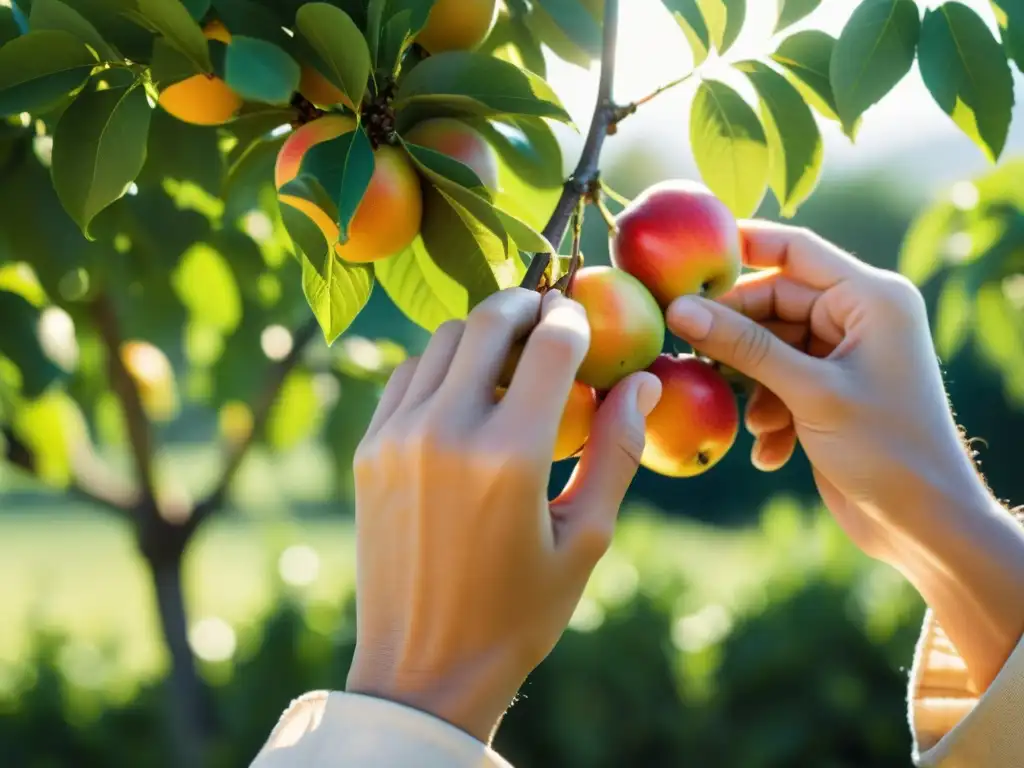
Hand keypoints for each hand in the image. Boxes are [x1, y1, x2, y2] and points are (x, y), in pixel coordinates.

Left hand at [346, 288, 661, 742]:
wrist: (422, 667)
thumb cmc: (519, 612)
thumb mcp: (585, 538)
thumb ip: (617, 450)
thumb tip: (643, 382)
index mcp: (510, 456)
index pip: (549, 344)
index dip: (575, 319)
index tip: (585, 319)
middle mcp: (446, 431)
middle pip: (488, 321)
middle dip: (526, 303)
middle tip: (549, 312)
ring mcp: (397, 437)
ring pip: (441, 340)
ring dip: (482, 332)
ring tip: (510, 355)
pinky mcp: (368, 449)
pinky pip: (405, 375)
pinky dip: (440, 364)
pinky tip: (465, 390)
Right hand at [666, 220, 1023, 689]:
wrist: (923, 524)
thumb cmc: (883, 450)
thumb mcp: (809, 392)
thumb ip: (744, 346)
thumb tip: (680, 309)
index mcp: (871, 298)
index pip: (796, 251)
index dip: (743, 245)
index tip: (688, 250)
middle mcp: (858, 318)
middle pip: (774, 303)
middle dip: (736, 336)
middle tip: (688, 351)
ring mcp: (843, 356)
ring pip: (770, 347)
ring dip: (753, 384)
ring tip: (751, 420)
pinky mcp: (829, 392)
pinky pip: (780, 381)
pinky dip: (768, 412)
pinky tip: (770, 449)